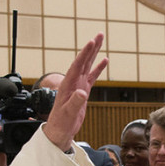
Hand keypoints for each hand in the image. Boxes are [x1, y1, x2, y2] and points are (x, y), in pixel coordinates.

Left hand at [43, 34, 107, 150]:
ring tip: (101, 41)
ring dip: (94, 53)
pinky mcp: (83, 91)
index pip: (77, 65)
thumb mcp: (68, 113)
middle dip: (92, 47)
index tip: (92, 42)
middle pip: (83, 61)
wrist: (60, 130)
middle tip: (100, 35)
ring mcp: (78, 85)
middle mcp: (73, 82)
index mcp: (68, 84)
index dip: (85, 53)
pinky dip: (98, 68)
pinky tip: (104, 61)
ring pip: (88, 65)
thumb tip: (82, 92)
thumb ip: (75, 102)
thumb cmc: (61, 122)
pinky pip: (92, 76)